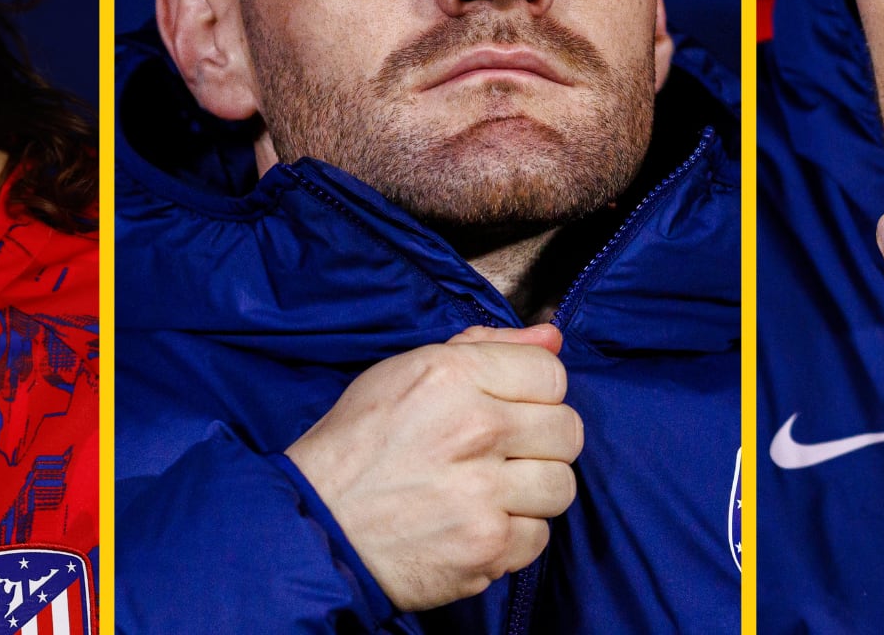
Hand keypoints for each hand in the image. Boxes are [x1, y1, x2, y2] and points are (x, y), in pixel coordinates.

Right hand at [285, 323, 582, 612]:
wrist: (317, 526)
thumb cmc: (357, 446)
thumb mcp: (404, 373)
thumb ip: (484, 347)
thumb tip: (552, 335)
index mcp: (453, 376)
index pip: (551, 373)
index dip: (535, 392)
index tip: (511, 408)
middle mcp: (476, 430)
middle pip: (567, 430)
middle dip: (540, 442)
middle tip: (503, 453)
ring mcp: (485, 493)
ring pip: (561, 486)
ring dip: (531, 492)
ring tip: (489, 491)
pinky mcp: (487, 547)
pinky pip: (539, 537)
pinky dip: (513, 536)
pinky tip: (476, 524)